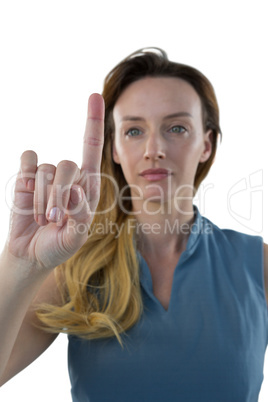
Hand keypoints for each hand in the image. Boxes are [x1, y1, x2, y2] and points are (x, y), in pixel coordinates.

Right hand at [6, 94, 103, 270]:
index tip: (95, 95)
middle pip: (67, 165)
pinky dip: (27, 176)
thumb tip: (77, 189)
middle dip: (59, 194)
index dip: (93, 122)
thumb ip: (80, 215)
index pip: (92, 148)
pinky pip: (27, 162)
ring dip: (42, 200)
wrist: (32, 254)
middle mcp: (70, 177)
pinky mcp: (26, 178)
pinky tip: (28, 191)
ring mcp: (47, 176)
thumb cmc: (59, 246)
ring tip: (44, 219)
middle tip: (55, 219)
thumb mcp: (75, 237)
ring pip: (45, 170)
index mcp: (88, 186)